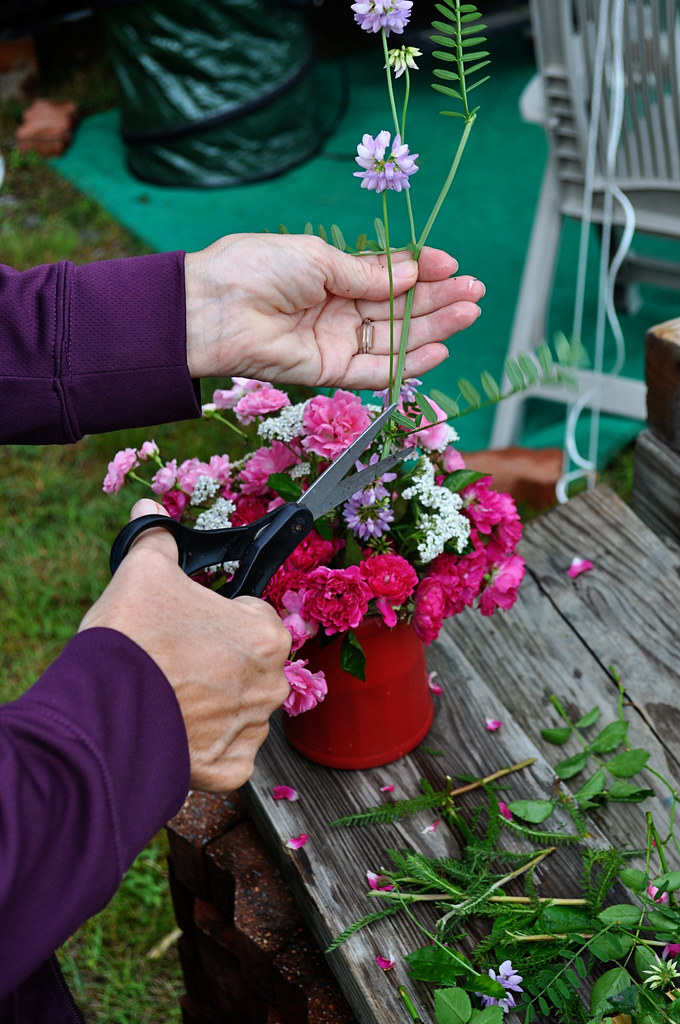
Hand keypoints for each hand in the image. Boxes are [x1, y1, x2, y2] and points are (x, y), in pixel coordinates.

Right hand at [79, 499, 291, 791]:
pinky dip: (204, 745)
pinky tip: (173, 728)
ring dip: (213, 704)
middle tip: (175, 658)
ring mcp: (252, 729)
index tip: (193, 621)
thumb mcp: (143, 572)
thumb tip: (150, 508)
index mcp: (265, 633)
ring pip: (238, 709)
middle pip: (249, 664)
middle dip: (219, 660)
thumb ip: (157, 539)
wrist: (102, 714)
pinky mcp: (231, 769)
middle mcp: (272, 683)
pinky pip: (226, 753)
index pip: (255, 615)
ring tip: (168, 694)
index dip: (222, 614)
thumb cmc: (134, 639)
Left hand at [184, 232, 484, 388]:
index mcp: (331, 274)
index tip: (452, 264)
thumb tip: (411, 273)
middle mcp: (337, 309)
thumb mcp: (318, 258)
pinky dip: (407, 363)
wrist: (215, 309)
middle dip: (438, 299)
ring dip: (433, 328)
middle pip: (398, 308)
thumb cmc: (256, 269)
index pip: (387, 275)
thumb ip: (366, 272)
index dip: (421, 270)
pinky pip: (375, 370)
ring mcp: (335, 341)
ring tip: (469, 313)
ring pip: (394, 338)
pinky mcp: (329, 371)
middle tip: (475, 292)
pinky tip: (439, 349)